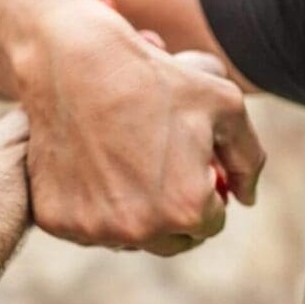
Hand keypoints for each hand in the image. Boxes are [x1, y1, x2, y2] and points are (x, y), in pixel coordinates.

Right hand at [23, 18, 264, 256]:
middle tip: (163, 170)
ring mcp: (94, 229)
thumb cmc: (153, 78)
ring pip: (129, 237)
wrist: (73, 62)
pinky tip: (93, 165)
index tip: (190, 164)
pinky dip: (93, 206)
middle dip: (175, 210)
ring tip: (127, 162)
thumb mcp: (224, 104)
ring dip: (135, 212)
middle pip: (172, 240)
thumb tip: (246, 199)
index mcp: (186, 208)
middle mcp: (139, 229)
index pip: (211, 223)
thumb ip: (247, 159)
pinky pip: (87, 228)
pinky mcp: (57, 221)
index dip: (207, 191)